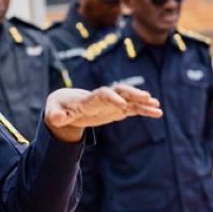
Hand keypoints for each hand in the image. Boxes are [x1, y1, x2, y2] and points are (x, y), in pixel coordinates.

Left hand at [44, 84, 162, 142]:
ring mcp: (111, 103)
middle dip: (132, 94)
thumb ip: (56, 115)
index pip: (101, 94)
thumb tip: (55, 120)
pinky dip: (144, 110)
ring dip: (142, 101)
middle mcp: (103, 98)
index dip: (111, 98)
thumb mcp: (54, 112)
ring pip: (129, 99)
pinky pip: (133, 108)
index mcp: (88, 99)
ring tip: (157, 106)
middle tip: (147, 97)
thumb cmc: (59, 107)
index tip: (122, 104)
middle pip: (119, 91)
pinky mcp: (117, 109)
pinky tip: (158, 113)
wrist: (65, 103)